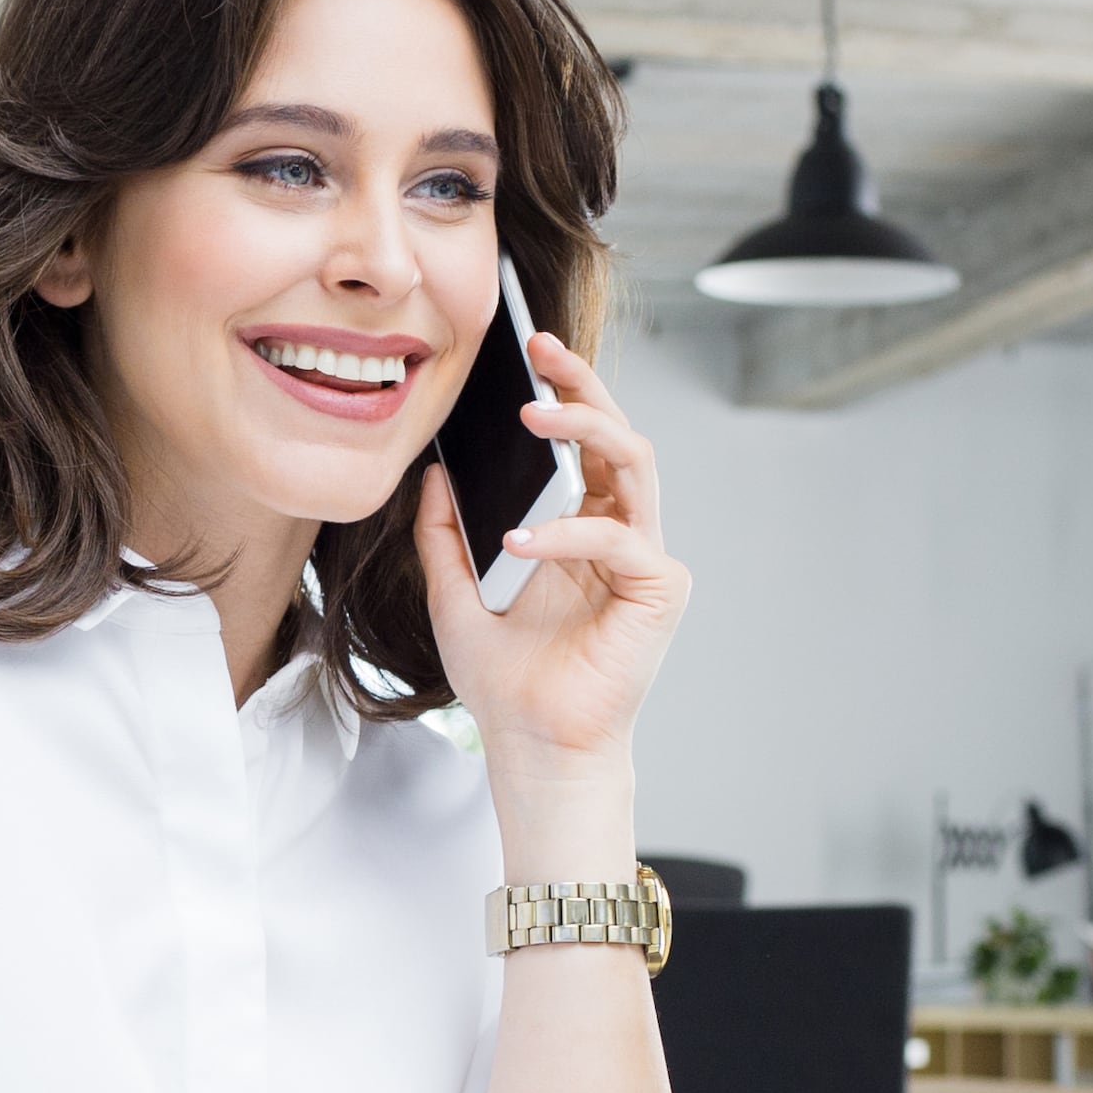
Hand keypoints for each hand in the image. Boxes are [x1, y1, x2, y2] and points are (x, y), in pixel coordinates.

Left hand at [408, 332, 686, 781]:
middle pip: (619, 434)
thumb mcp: (451, 592)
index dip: (565, 389)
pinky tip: (520, 541)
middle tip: (543, 351)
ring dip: (588, 427)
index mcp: (580, 526)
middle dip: (585, 383)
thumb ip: (443, 533)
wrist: (530, 743)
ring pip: (635, 463)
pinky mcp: (659, 590)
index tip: (528, 349)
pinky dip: (568, 533)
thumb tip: (434, 470)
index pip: (583, 441)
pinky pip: (620, 538)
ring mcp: (644, 558)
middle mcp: (620, 533)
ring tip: (537, 413)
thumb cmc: (503, 678)